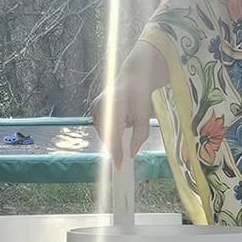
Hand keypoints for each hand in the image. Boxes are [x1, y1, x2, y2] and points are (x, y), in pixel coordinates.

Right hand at [92, 38, 167, 165]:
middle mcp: (102, 105)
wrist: (134, 76)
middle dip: (116, 145)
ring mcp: (96, 106)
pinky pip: (103, 125)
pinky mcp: (95, 107)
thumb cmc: (141, 95)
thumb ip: (140, 136)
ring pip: (104, 131)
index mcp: (115, 106)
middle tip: (123, 155)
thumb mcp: (145, 116)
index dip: (116, 153)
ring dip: (115, 134)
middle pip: (107, 135)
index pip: (114, 136)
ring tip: (128, 122)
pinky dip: (112, 128)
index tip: (119, 166)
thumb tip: (132, 154)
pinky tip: (122, 119)